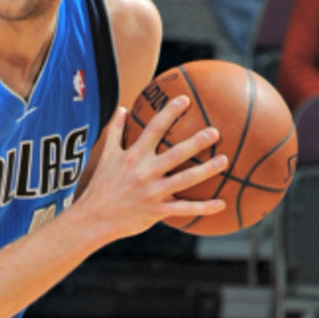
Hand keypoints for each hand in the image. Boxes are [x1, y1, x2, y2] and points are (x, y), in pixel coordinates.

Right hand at [76, 96, 227, 240]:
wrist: (93, 217)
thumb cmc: (100, 185)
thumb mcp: (105, 156)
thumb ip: (115, 131)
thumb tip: (122, 108)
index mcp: (133, 156)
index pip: (153, 129)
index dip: (169, 113)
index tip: (185, 99)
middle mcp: (144, 172)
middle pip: (175, 154)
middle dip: (196, 142)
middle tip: (215, 132)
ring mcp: (152, 192)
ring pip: (185, 180)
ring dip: (207, 170)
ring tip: (224, 160)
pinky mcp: (157, 211)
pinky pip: (184, 209)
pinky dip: (203, 208)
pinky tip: (221, 204)